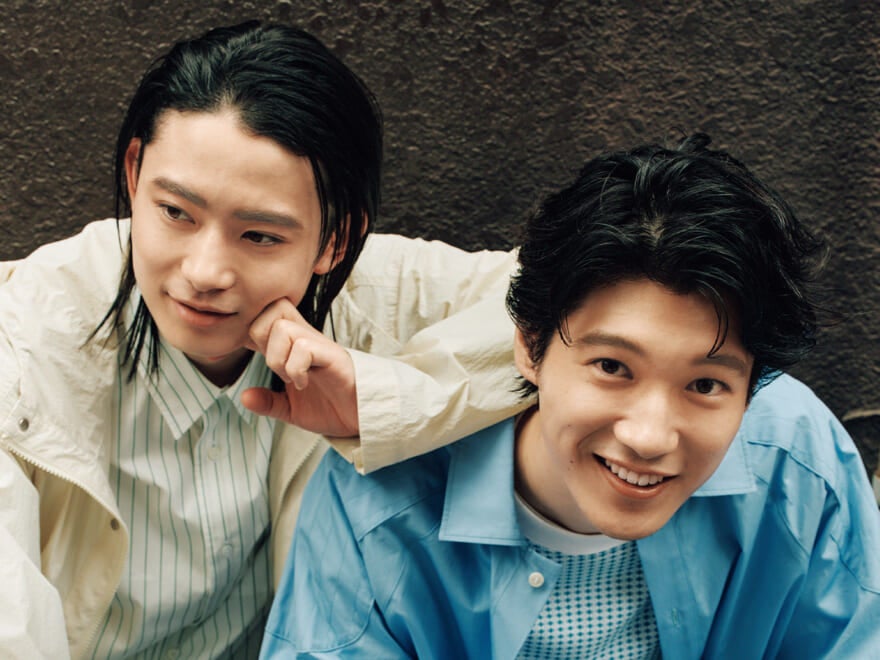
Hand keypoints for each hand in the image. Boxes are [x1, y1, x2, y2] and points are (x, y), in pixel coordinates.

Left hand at [241, 299, 358, 436]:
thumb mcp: (292, 410)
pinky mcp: (332, 356)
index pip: (263, 316)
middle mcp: (304, 338)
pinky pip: (303, 347)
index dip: (249, 333)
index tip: (255, 358)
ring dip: (277, 358)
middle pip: (270, 308)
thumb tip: (243, 397)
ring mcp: (319, 345)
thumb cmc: (333, 407)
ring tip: (290, 378)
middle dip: (259, 337)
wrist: (364, 417)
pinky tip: (303, 383)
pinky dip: (296, 369)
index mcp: (292, 345)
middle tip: (273, 364)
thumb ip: (269, 402)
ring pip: (282, 327)